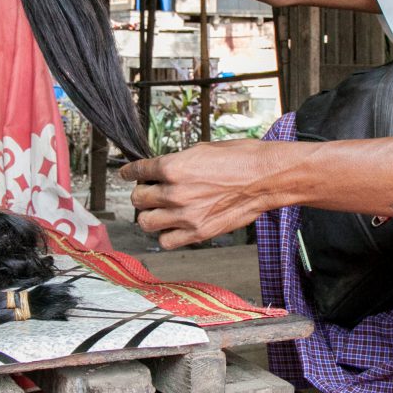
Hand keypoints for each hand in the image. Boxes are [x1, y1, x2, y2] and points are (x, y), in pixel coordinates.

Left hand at [120, 140, 288, 248]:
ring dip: (150, 216)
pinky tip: (174, 226)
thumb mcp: (202, 150)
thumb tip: (164, 169)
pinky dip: (166, 235)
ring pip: (146, 223)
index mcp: (173, 166)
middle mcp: (174, 192)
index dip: (129, 173)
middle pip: (138, 199)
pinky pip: (166, 241)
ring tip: (159, 212)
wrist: (266, 177)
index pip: (137, 171)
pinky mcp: (198, 232)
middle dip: (141, 194)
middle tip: (150, 192)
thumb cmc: (240, 159)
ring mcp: (185, 215)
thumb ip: (178, 162)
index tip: (127, 174)